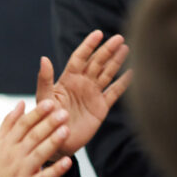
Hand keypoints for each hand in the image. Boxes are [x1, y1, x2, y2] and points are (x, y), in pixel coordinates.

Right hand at [0, 100, 72, 176]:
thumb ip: (9, 123)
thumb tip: (21, 103)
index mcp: (8, 144)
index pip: (23, 125)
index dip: (37, 113)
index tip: (50, 103)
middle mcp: (15, 156)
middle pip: (33, 136)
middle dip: (49, 124)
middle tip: (63, 113)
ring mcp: (24, 172)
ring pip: (40, 154)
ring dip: (53, 142)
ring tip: (66, 131)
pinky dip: (56, 170)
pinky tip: (68, 162)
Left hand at [35, 30, 131, 154]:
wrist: (56, 142)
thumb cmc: (45, 120)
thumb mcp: (44, 98)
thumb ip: (44, 79)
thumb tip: (44, 58)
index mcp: (68, 79)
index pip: (80, 57)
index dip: (89, 45)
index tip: (98, 33)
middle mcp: (82, 84)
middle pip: (97, 62)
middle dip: (107, 50)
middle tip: (119, 38)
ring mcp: (92, 94)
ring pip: (107, 74)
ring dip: (116, 61)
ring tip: (126, 48)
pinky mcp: (101, 107)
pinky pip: (114, 92)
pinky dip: (123, 83)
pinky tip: (132, 72)